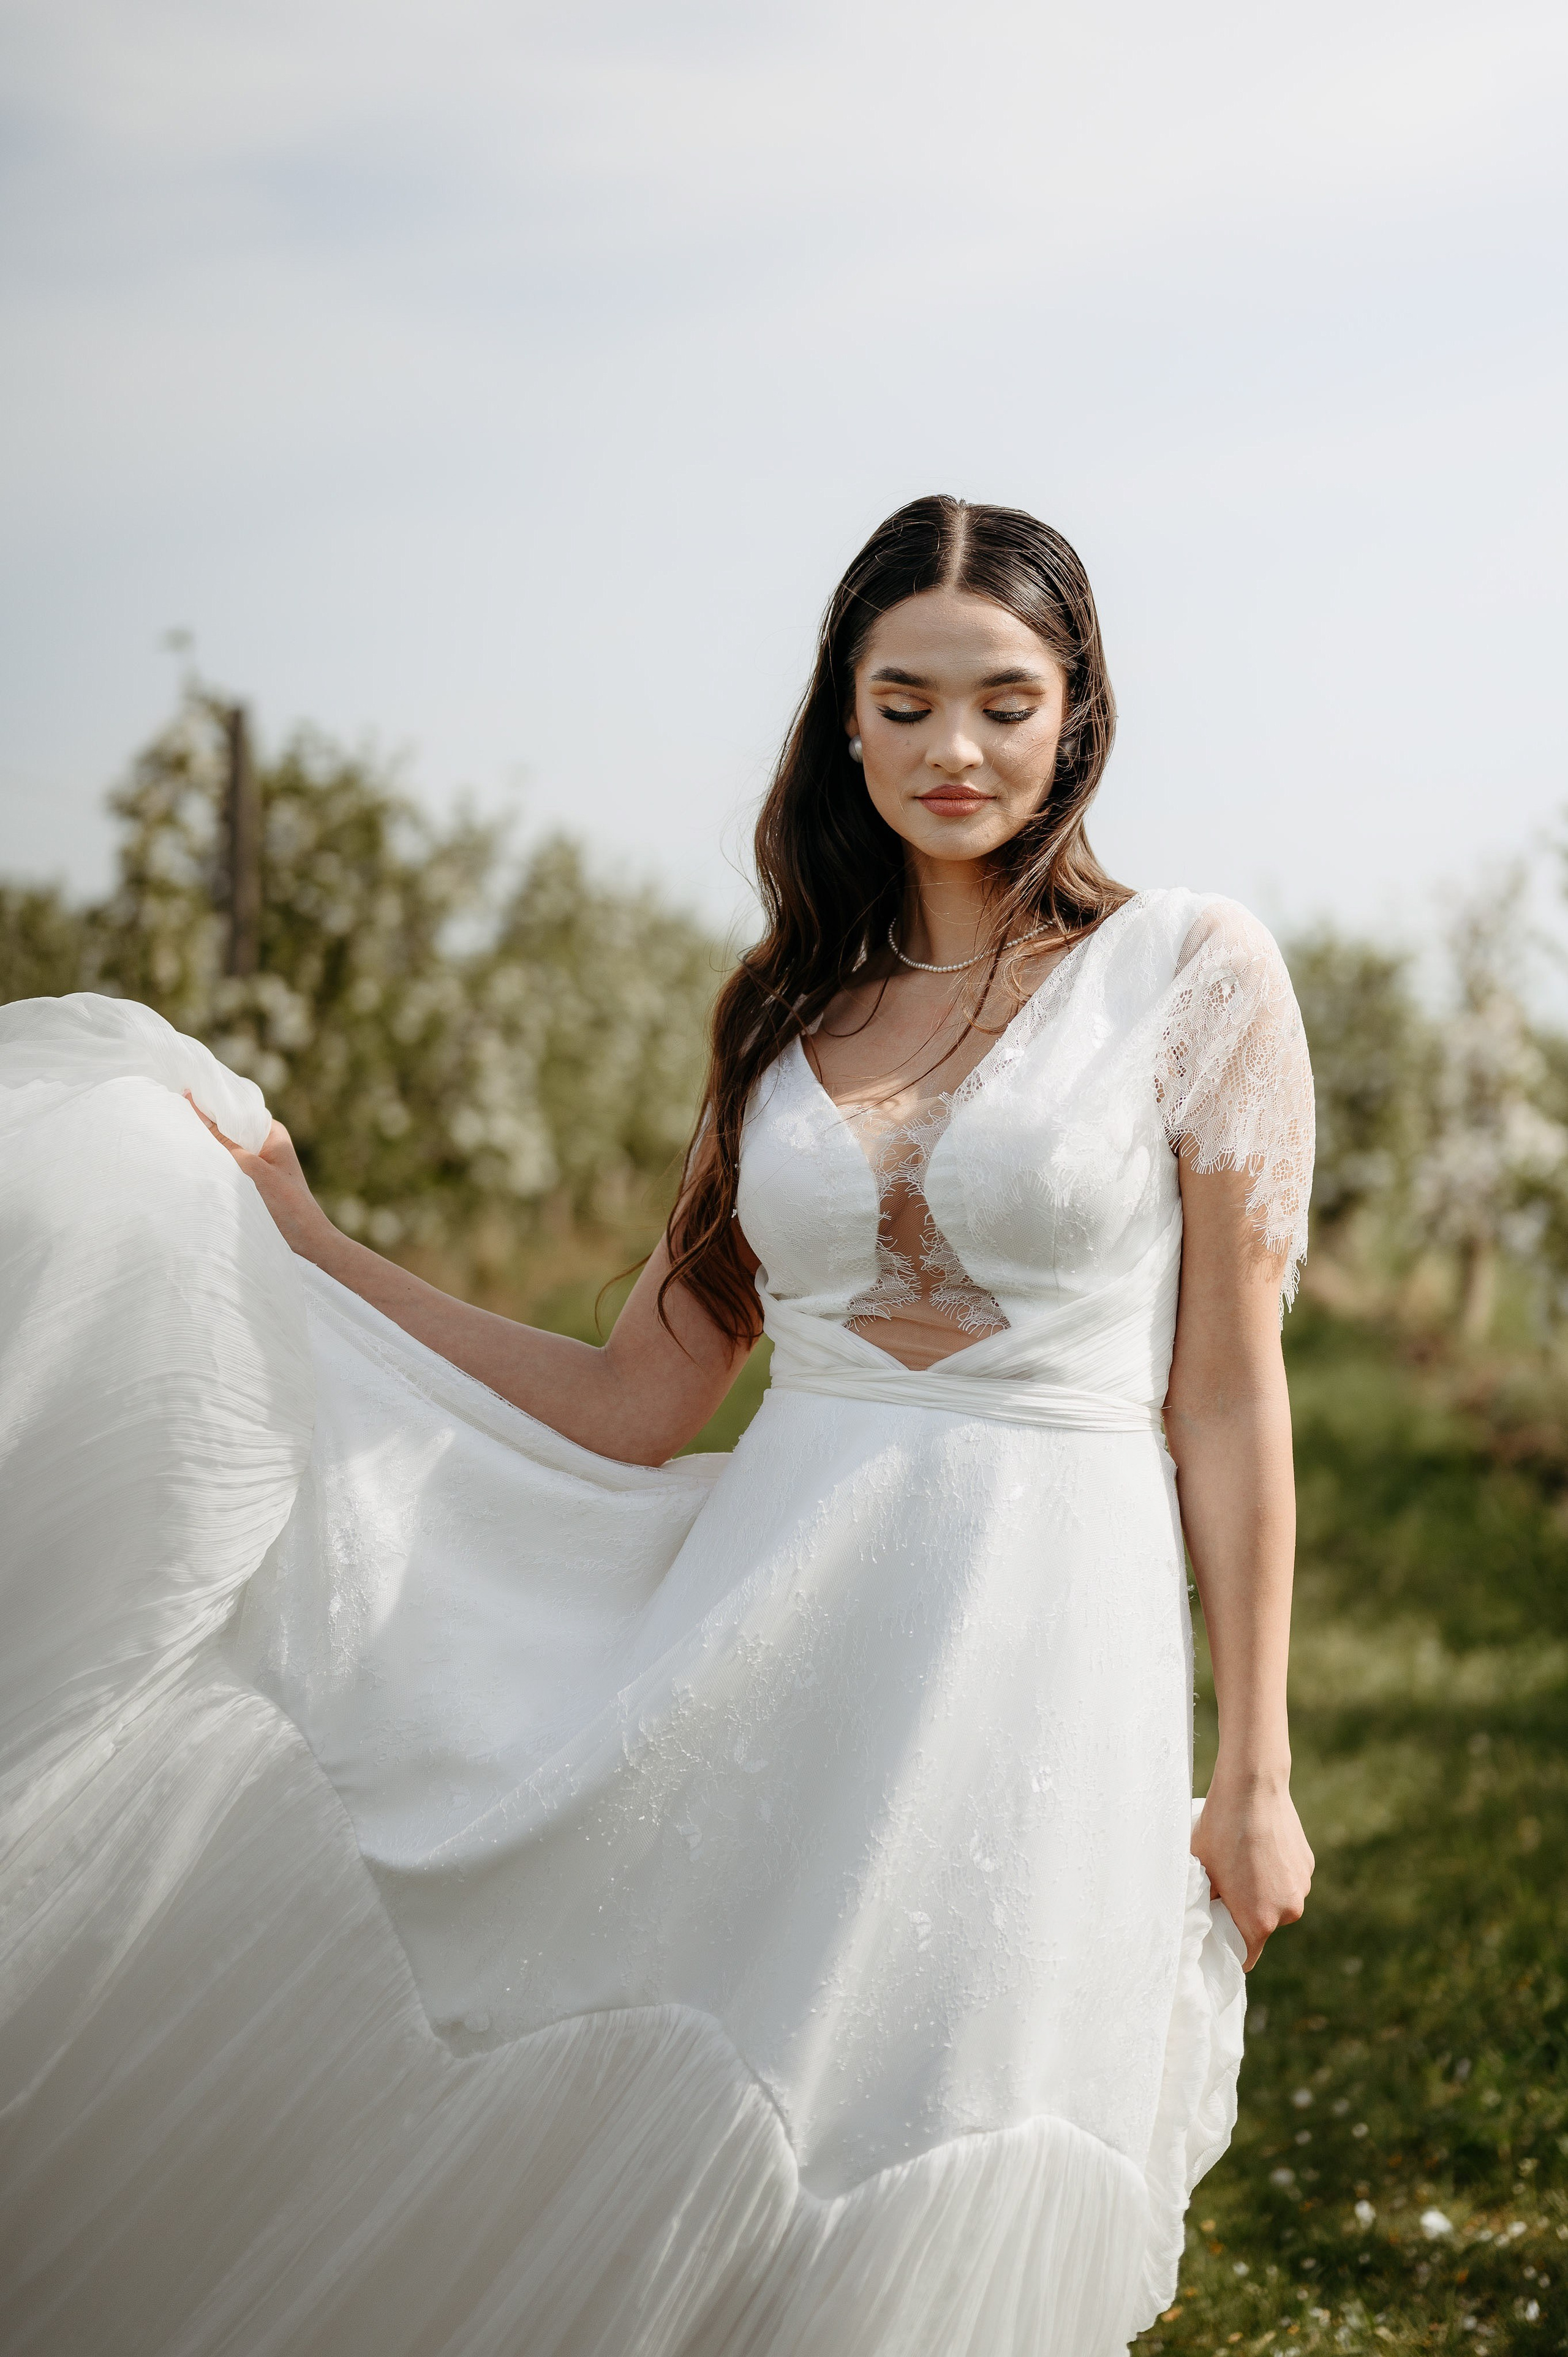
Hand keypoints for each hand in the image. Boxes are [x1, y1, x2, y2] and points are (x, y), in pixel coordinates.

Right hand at [185, 1096, 338, 1263]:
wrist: (307, 1243)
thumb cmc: (286, 1205)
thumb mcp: (251, 1170)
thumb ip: (223, 1142)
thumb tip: (194, 1108)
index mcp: (272, 1132)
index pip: (237, 1108)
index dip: (212, 1102)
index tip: (182, 1094)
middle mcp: (265, 1144)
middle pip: (229, 1128)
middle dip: (206, 1125)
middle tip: (173, 1116)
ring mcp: (257, 1164)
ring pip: (225, 1148)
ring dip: (207, 1147)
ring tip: (178, 1138)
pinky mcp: (250, 1184)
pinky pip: (226, 1167)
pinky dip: (212, 1165)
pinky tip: (192, 1164)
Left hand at [1192, 1771, 1313, 1969]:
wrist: (1252, 1788)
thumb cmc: (1220, 1830)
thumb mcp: (1201, 1872)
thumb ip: (1206, 1903)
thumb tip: (1205, 1917)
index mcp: (1258, 1921)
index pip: (1246, 1956)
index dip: (1230, 1947)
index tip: (1218, 1933)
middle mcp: (1287, 1912)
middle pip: (1262, 1926)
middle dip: (1245, 1912)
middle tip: (1226, 1884)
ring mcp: (1301, 1888)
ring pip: (1277, 1901)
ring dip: (1263, 1890)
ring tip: (1244, 1859)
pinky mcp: (1308, 1865)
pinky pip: (1288, 1879)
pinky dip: (1276, 1871)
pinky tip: (1260, 1846)